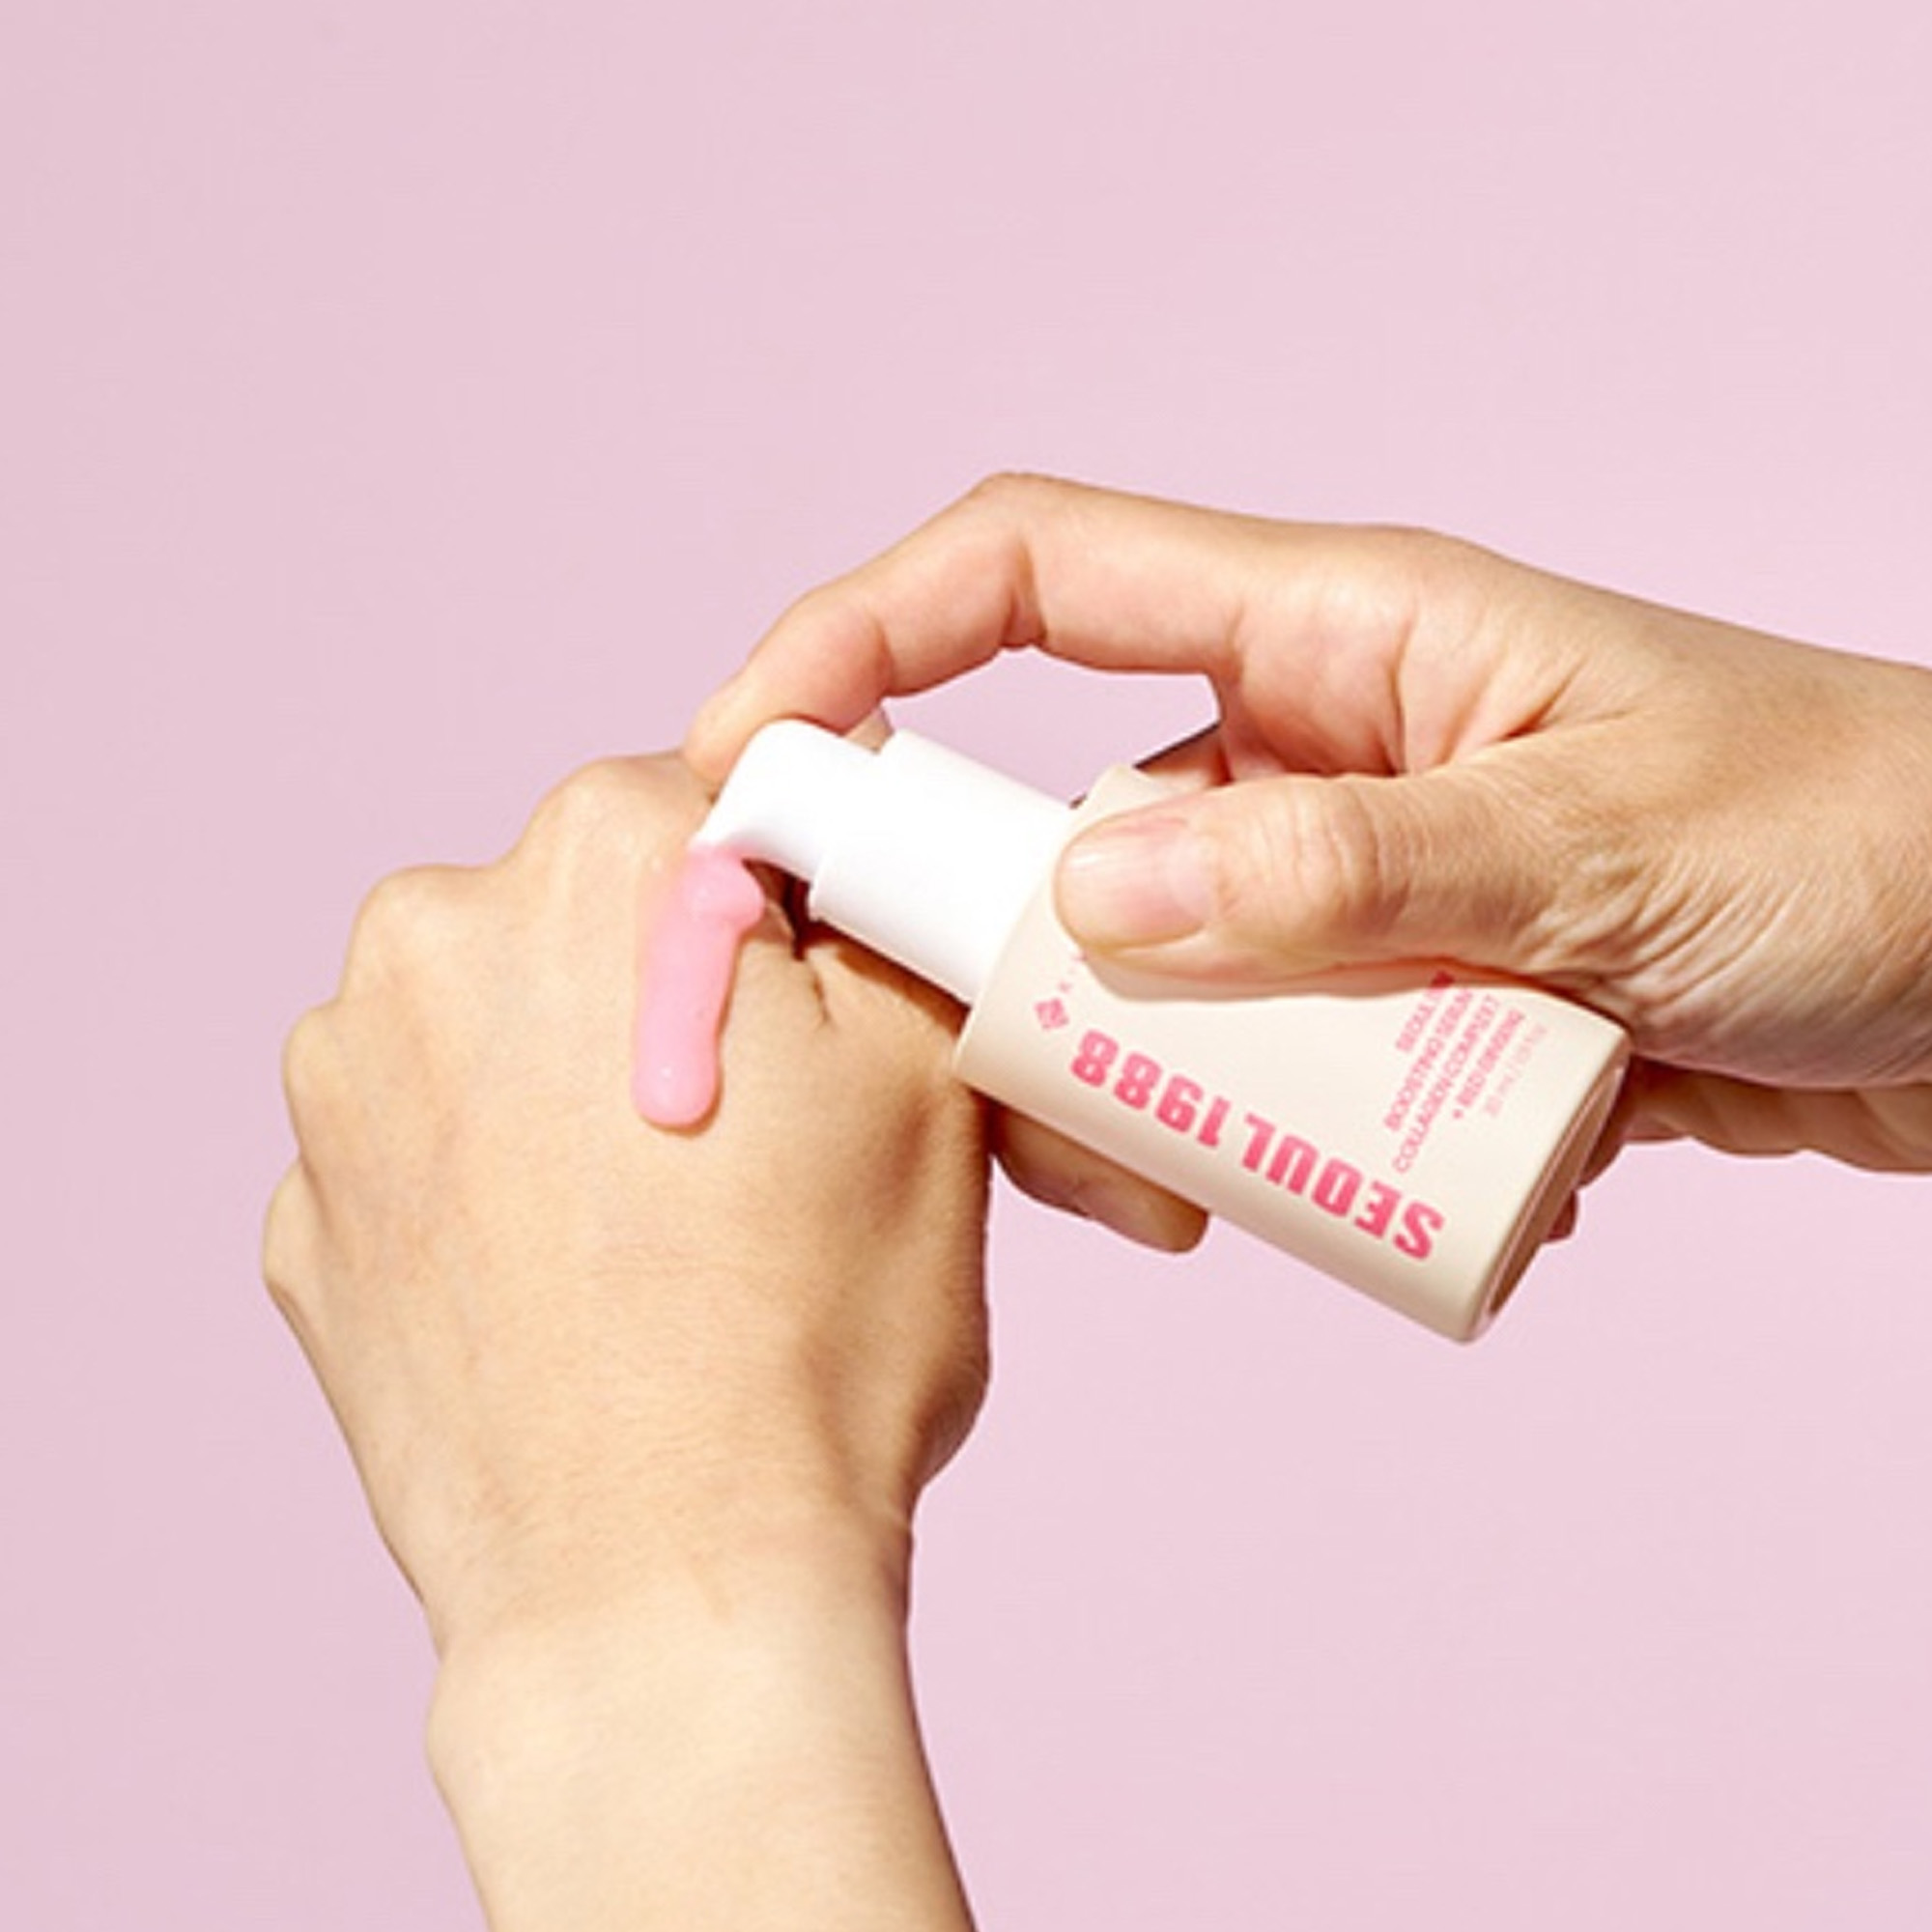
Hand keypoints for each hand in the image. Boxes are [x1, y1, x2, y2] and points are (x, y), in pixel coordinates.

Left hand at [265, 755, 983, 1929]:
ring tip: (664, 1226)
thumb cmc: (815, 1334)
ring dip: (572, 1076)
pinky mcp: (307, 1215)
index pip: (727, 800)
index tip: (824, 1006)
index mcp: (603, 861)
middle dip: (676, 985)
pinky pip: (423, 1145)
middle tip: (760, 1134)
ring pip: (499, 1019)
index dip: (800, 905)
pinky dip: (492, 1184)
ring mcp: (345, 1081)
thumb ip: (884, 896)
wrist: (666, 1589)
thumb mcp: (930, 1072)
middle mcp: (438, 932)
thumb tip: (847, 812)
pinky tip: (573, 1284)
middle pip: (597, 907)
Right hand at [688, 474, 1931, 1175]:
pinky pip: (1252, 1060)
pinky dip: (1268, 1145)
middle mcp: (1308, 737)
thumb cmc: (1849, 838)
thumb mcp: (1599, 854)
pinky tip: (1376, 1197)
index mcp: (1331, 630)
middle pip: (1055, 818)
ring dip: (1154, 1094)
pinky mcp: (1388, 981)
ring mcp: (1341, 869)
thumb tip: (1105, 899)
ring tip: (1240, 1196)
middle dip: (1008, 968)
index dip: (856, 644)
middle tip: (1042, 1117)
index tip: (751, 773)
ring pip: (1146, 973)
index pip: (1025, 575)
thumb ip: (1351, 867)